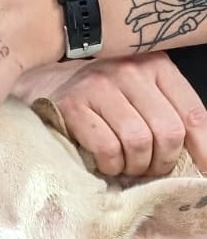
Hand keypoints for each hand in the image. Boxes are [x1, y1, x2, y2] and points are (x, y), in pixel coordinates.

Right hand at [15, 52, 206, 176]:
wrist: (47, 85)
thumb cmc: (104, 99)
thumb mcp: (143, 96)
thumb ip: (171, 116)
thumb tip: (204, 160)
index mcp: (156, 66)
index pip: (193, 115)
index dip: (203, 150)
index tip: (202, 172)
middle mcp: (130, 69)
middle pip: (168, 132)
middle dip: (161, 162)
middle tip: (149, 169)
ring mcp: (99, 84)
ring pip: (138, 142)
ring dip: (134, 166)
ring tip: (126, 166)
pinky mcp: (73, 104)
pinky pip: (107, 148)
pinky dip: (110, 165)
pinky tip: (105, 162)